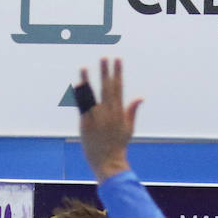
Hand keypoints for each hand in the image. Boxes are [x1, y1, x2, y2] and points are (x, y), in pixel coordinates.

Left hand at [78, 58, 141, 181]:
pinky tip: (77, 85)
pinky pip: (82, 106)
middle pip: (107, 88)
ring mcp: (97, 117)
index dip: (118, 72)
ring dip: (88, 80)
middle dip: (106, 71)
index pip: (119, 87)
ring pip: (92, 95)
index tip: (118, 59)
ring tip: (84, 66)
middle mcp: (108, 112)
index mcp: (119, 111)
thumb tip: (140, 97)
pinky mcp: (86, 123)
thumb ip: (132, 111)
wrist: (108, 161)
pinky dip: (80, 95)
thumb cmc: (118, 145)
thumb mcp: (129, 128)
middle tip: (105, 56)